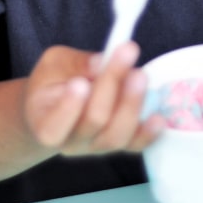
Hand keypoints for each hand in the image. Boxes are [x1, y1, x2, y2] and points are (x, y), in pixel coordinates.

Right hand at [22, 41, 162, 155]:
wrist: (54, 109)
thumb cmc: (51, 83)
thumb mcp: (53, 63)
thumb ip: (74, 63)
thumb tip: (102, 62)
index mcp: (45, 123)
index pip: (54, 125)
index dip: (69, 107)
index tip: (80, 82)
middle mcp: (70, 142)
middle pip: (94, 121)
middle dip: (111, 86)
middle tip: (125, 54)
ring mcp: (95, 148)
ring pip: (117, 135)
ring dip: (132, 103)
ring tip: (139, 75)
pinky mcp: (117, 146)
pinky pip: (135, 146)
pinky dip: (148, 133)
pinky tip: (157, 117)